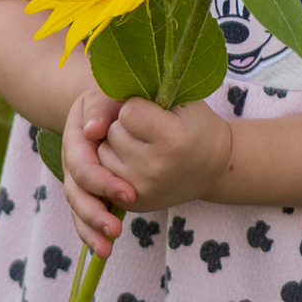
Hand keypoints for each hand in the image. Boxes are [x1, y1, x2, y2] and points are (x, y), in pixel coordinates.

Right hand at [61, 87, 133, 256]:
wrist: (113, 104)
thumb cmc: (116, 98)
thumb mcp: (107, 94)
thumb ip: (101, 108)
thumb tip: (94, 131)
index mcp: (78, 138)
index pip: (83, 164)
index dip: (102, 181)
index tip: (129, 194)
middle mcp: (74, 161)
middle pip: (77, 192)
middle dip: (95, 213)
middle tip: (117, 229)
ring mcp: (79, 179)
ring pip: (79, 208)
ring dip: (91, 229)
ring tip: (108, 247)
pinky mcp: (91, 191)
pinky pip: (85, 216)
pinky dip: (91, 234)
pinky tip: (104, 250)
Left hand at [96, 98, 233, 214]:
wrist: (214, 166)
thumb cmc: (194, 124)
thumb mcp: (179, 100)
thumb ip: (139, 97)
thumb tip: (87, 128)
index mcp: (170, 139)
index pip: (127, 111)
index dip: (138, 106)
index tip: (156, 111)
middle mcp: (154, 168)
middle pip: (113, 132)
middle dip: (124, 125)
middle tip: (150, 130)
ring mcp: (142, 190)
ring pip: (103, 153)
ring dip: (116, 145)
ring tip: (143, 145)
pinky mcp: (133, 204)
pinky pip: (104, 175)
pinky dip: (114, 164)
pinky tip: (136, 161)